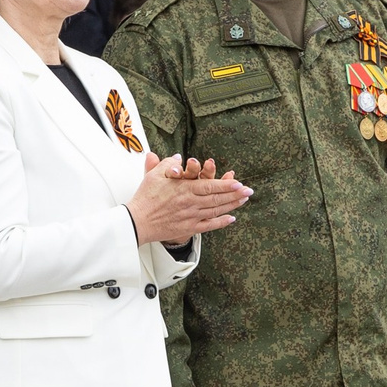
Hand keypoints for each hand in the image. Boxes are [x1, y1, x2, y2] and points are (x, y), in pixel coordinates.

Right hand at [128, 153, 250, 245]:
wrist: (137, 222)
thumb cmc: (145, 198)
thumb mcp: (154, 175)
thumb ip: (168, 164)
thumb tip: (179, 158)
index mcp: (184, 189)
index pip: (210, 186)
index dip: (226, 185)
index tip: (238, 183)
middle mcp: (190, 203)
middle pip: (217, 199)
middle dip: (235, 195)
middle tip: (249, 191)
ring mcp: (191, 217)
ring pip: (216, 211)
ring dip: (231, 206)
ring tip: (243, 201)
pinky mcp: (188, 228)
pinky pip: (208, 225)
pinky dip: (221, 222)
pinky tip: (231, 219)